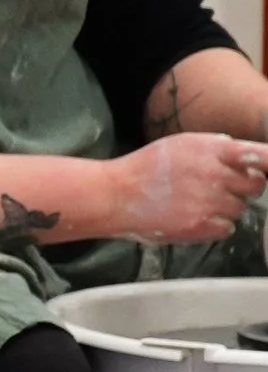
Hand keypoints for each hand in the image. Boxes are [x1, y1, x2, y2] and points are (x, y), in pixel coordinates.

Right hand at [108, 133, 267, 242]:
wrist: (117, 195)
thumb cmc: (147, 167)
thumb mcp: (181, 144)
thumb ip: (214, 147)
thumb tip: (242, 152)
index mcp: (211, 150)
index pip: (258, 154)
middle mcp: (215, 174)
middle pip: (256, 185)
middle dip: (244, 186)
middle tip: (223, 187)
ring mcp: (209, 202)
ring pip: (241, 208)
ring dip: (226, 207)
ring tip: (199, 202)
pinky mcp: (201, 226)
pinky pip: (228, 228)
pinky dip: (216, 225)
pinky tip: (195, 216)